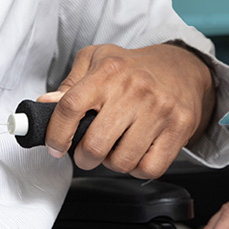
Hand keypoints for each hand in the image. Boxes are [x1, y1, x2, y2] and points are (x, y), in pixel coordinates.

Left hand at [40, 43, 213, 178]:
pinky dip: (137, 168)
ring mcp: (159, 110)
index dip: (56, 133)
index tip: (55, 145)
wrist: (182, 68)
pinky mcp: (178, 128)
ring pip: (121, 161)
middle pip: (95, 144)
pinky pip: (149, 167)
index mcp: (110, 71)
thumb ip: (69, 84)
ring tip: (116, 147)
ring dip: (112, 163)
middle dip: (84, 157)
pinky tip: (137, 152)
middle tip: (87, 151)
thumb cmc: (134, 67)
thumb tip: (46, 104)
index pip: (71, 106)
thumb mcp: (97, 61)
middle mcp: (135, 89)